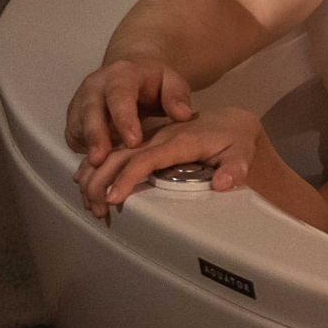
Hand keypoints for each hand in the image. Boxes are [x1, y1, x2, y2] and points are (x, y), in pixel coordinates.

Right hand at [66, 57, 196, 164]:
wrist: (132, 72)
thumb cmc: (155, 81)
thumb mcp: (173, 82)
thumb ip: (177, 96)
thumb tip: (182, 115)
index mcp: (122, 75)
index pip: (119, 95)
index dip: (124, 119)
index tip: (134, 142)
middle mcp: (96, 85)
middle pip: (90, 111)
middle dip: (95, 136)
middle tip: (101, 161)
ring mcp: (81, 100)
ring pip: (78, 125)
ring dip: (87, 147)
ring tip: (100, 169)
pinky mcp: (75, 116)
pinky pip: (74, 135)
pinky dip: (84, 150)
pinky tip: (101, 164)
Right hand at [74, 108, 261, 218]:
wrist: (228, 119)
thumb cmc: (234, 138)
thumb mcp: (242, 151)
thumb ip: (235, 167)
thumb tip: (224, 183)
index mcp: (179, 139)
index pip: (147, 158)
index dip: (128, 177)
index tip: (114, 198)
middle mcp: (158, 135)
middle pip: (120, 154)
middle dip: (101, 179)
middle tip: (94, 208)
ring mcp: (147, 136)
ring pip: (111, 151)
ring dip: (94, 175)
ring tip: (87, 203)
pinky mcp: (142, 139)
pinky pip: (112, 150)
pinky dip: (95, 166)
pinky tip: (85, 184)